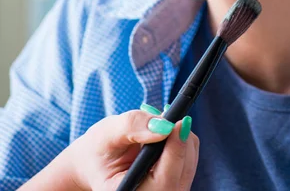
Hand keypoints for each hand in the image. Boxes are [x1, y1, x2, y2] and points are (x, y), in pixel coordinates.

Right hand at [66, 105, 198, 190]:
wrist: (95, 161)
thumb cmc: (98, 150)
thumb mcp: (107, 134)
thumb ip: (133, 126)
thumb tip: (165, 125)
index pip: (164, 179)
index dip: (175, 150)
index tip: (179, 122)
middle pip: (182, 170)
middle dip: (179, 138)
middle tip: (170, 113)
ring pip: (189, 162)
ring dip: (181, 137)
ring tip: (159, 123)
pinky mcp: (172, 183)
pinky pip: (188, 159)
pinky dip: (180, 140)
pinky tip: (164, 132)